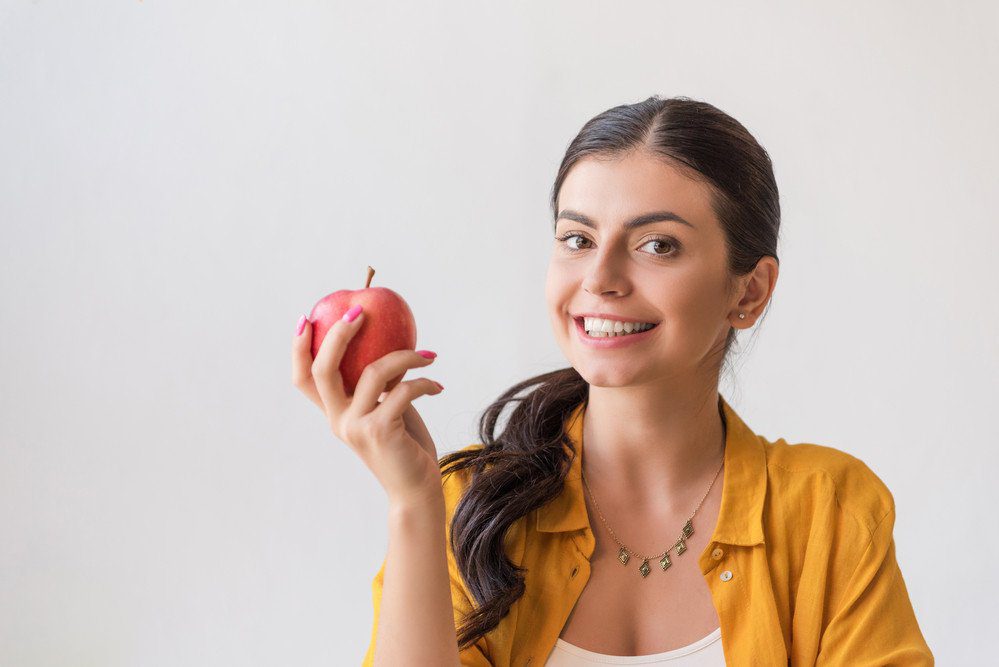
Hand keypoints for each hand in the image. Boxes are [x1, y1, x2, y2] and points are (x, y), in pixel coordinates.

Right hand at [291, 308, 445, 507]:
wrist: (416, 489)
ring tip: (428, 355)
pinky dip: (424, 383)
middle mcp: (338, 420)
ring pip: (373, 373)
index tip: (306, 318)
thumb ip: (379, 385)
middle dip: (338, 335)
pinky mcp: (380, 433)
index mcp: (335, 413)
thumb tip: (388, 341)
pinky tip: (438, 386)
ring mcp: (356, 428)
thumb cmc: (404, 445)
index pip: (303, 379)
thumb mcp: (387, 409)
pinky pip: (402, 391)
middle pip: (323, 370)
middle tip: (361, 312)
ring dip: (405, 356)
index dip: (298, 348)